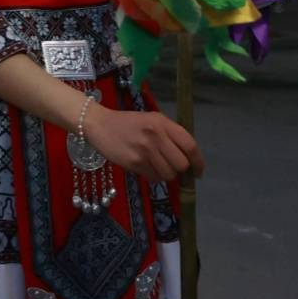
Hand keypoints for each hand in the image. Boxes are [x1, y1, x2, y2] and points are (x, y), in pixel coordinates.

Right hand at [81, 103, 203, 182]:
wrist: (99, 124)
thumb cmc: (128, 122)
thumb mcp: (151, 120)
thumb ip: (170, 134)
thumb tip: (188, 158)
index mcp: (163, 123)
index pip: (190, 145)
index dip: (198, 162)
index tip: (198, 171)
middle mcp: (156, 136)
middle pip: (181, 164)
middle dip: (180, 170)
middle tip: (172, 168)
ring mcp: (145, 150)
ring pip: (168, 174)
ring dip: (166, 175)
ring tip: (156, 166)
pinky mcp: (134, 162)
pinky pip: (153, 178)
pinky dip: (153, 176)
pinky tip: (144, 166)